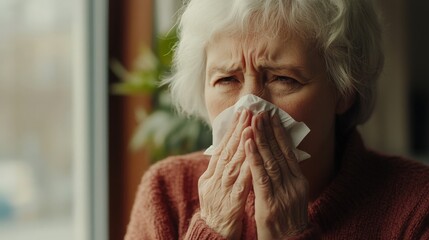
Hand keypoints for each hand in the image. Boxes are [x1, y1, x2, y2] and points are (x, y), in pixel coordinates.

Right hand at [198, 110, 252, 238]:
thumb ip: (220, 171)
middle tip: (247, 111)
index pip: (222, 148)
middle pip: (226, 151)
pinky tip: (254, 158)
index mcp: (209, 175)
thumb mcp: (213, 188)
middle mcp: (213, 180)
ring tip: (250, 128)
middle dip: (237, 130)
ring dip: (242, 145)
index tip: (241, 113)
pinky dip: (246, 170)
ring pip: (232, 164)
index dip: (232, 130)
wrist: (211, 235)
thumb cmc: (217, 211)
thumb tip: (225, 151)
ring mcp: (220, 192)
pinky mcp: (230, 204)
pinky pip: (240, 185)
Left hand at [246, 112, 308, 238]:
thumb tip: (276, 159)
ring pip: (271, 160)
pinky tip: (248, 142)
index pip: (288, 152)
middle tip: (260, 110)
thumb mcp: (291, 198)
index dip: (279, 133)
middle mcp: (294, 184)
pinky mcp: (271, 203)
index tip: (271, 115)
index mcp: (299, 182)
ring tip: (253, 120)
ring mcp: (284, 193)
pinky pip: (261, 176)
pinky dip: (254, 157)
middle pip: (280, 152)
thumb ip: (285, 179)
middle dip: (269, 130)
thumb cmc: (287, 223)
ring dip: (261, 138)